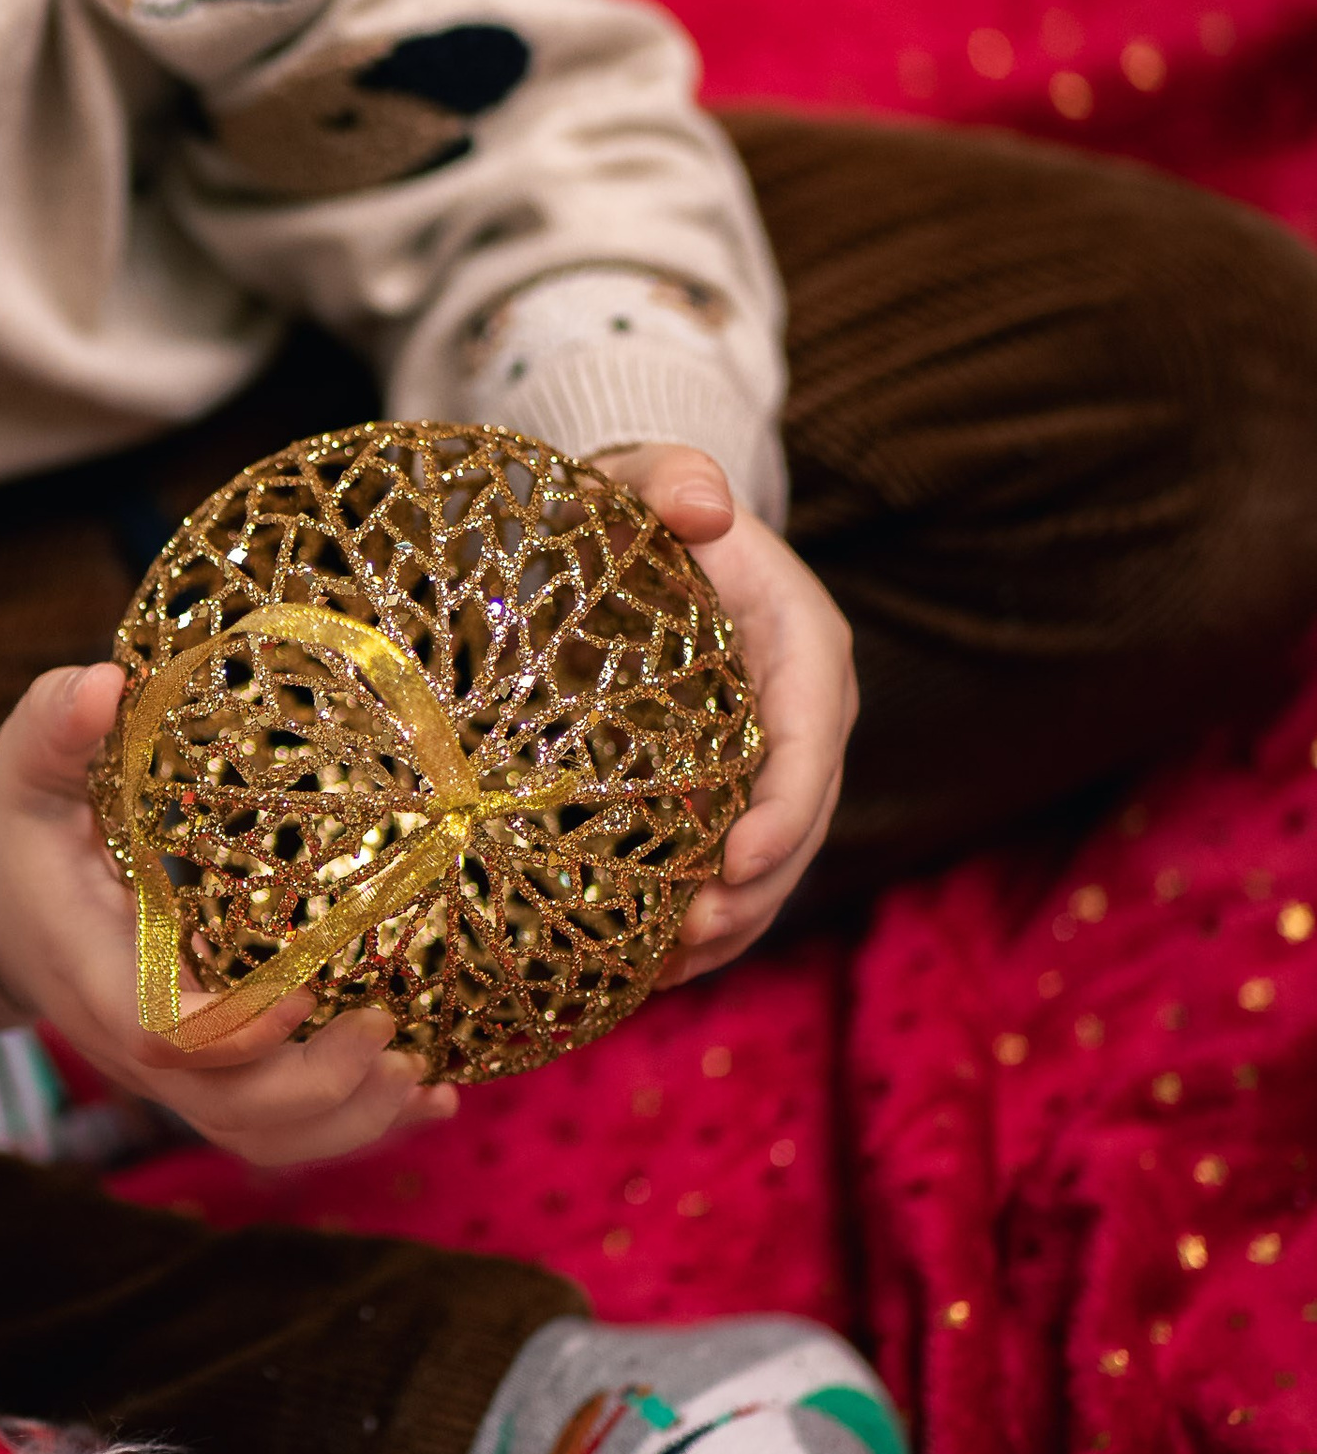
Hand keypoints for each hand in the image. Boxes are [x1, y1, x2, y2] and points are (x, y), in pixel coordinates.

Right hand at [0, 664, 459, 1168]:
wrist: (0, 911)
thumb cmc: (28, 833)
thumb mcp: (25, 772)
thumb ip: (54, 726)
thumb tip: (101, 682)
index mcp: (90, 968)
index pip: (159, 1031)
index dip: (235, 1030)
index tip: (306, 991)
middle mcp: (131, 1040)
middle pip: (226, 1108)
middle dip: (315, 1087)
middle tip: (391, 1033)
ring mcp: (174, 1073)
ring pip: (258, 1138)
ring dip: (346, 1123)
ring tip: (423, 1077)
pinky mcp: (211, 1080)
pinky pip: (278, 1134)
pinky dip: (356, 1130)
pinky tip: (430, 1100)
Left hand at [587, 440, 855, 982]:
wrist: (649, 536)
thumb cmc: (644, 509)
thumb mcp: (651, 478)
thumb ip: (673, 478)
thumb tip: (702, 504)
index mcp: (805, 645)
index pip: (810, 738)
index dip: (783, 809)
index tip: (735, 863)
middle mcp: (809, 712)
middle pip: (802, 820)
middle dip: (753, 891)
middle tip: (686, 943)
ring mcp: (782, 758)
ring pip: (777, 860)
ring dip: (732, 924)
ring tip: (664, 975)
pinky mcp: (744, 790)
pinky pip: (740, 866)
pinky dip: (708, 920)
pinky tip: (651, 970)